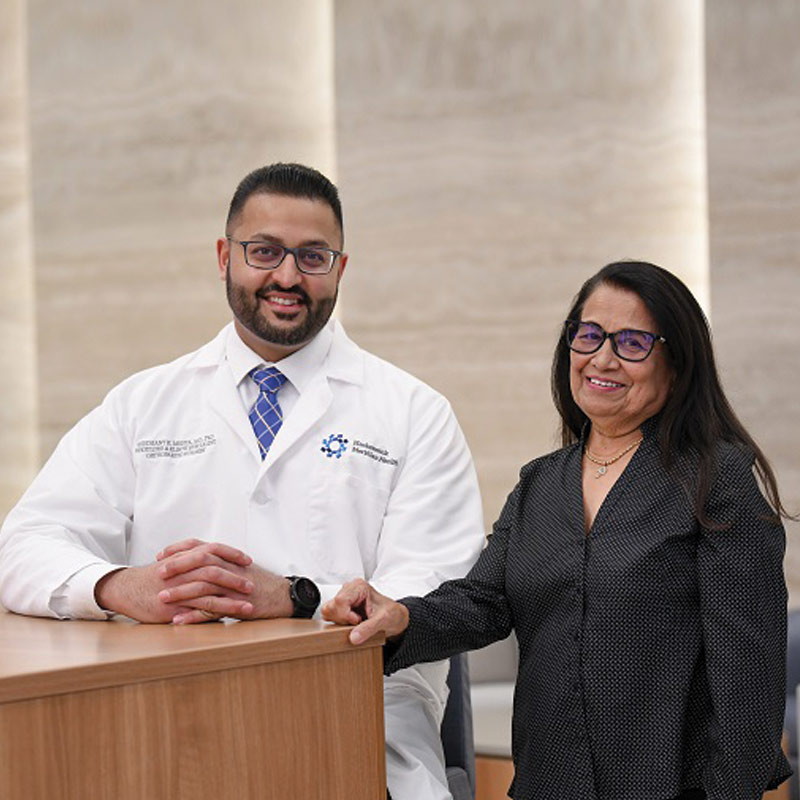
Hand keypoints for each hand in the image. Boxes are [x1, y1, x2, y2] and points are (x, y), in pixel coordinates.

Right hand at [94, 556, 253, 623]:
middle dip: (236, 577)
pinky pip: (197, 610)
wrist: (126, 588)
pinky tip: (227, 619)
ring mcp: (179, 588)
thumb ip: (192, 559)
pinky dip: (214, 614)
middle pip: (215, 570)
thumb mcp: (173, 562)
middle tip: (252, 585)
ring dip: (231, 600)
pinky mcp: (173, 606)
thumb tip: (214, 560)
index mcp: (185, 557)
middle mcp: (183, 570)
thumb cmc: (152, 577)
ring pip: (210, 591)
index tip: (248, 559)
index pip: (214, 549)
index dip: (232, 553)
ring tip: (248, 607)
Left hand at [155, 539, 293, 623]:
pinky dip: (193, 615)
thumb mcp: (237, 567)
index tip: (162, 555)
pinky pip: (211, 610)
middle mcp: (229, 568)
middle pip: (200, 561)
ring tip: (162, 597)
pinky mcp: (236, 605)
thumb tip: (196, 560)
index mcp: (228, 557)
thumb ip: (218, 562)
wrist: (281, 595)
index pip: (200, 545)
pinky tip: (178, 620)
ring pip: (203, 585)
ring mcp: (233, 587)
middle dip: (177, 566)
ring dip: (181, 591)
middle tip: (158, 572)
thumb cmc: (259, 582)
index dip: (179, 548)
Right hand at [321, 578, 408, 644]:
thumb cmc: (392, 614)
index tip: (358, 621)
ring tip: (356, 623)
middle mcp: (350, 589)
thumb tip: (353, 638)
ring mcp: (345, 597)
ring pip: (328, 610)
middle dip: (343, 619)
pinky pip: (330, 615)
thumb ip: (368, 628)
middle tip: (358, 622)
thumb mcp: (383, 621)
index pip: (340, 600)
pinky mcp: (342, 606)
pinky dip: (339, 622)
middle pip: (332, 606)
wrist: (395, 619)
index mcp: (359, 586)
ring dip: (340, 621)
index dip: (346, 615)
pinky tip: (352, 623)